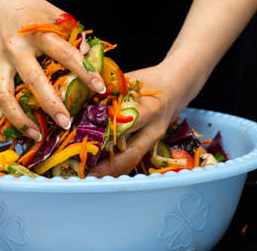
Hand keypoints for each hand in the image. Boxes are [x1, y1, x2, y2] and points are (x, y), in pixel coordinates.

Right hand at [0, 0, 105, 140]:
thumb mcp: (52, 12)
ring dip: (20, 120)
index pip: (64, 53)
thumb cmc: (30, 8)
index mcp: (36, 31)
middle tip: (66, 123)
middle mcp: (15, 47)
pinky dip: (11, 113)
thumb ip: (71, 33)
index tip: (100, 87)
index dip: (84, 71)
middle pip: (33, 80)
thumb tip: (89, 55)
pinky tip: (25, 125)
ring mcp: (0, 61)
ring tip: (37, 135)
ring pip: (5, 96)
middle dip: (51, 104)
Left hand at [89, 60, 194, 176]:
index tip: (87, 143)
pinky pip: (135, 158)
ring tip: (92, 177)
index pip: (127, 125)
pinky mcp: (153, 144)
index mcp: (150, 109)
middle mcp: (154, 129)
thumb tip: (79, 99)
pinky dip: (119, 165)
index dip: (107, 136)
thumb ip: (108, 91)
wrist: (177, 86)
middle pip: (131, 153)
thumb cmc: (151, 80)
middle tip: (88, 174)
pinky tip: (104, 170)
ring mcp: (155, 139)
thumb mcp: (130, 80)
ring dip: (113, 170)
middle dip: (109, 167)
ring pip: (133, 160)